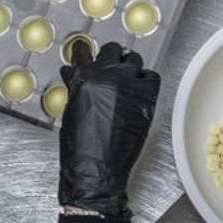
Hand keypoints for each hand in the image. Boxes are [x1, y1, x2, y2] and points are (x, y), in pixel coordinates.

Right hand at [58, 42, 160, 218]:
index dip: (84, 51)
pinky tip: (140, 89)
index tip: (85, 51)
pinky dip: (146, 80)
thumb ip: (75, 88)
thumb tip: (74, 75)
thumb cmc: (79, 149)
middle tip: (110, 66)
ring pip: (134, 61)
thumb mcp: (70, 112)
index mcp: (83, 78)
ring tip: (126, 76)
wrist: (97, 172)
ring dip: (129, 67)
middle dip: (110, 57)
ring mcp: (129, 85)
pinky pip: (151, 77)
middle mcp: (107, 77)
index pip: (83, 52)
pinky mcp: (147, 97)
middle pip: (113, 51)